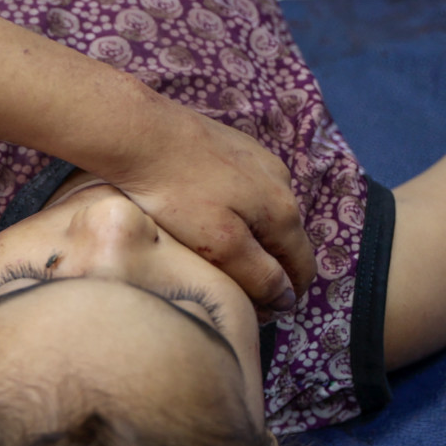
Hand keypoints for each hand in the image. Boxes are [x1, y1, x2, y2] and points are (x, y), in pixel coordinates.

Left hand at [95, 102, 315, 316]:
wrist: (142, 132)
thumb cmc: (176, 191)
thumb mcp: (219, 244)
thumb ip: (257, 273)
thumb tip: (287, 298)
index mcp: (284, 211)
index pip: (304, 267)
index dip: (287, 296)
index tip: (260, 313)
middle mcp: (282, 183)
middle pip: (287, 241)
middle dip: (270, 270)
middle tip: (236, 292)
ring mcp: (260, 161)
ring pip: (267, 214)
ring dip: (254, 241)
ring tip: (221, 260)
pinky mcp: (236, 147)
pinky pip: (247, 191)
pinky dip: (238, 213)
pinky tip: (208, 220)